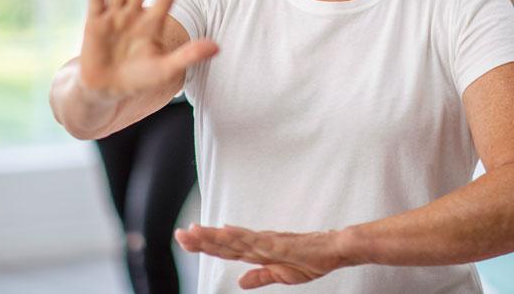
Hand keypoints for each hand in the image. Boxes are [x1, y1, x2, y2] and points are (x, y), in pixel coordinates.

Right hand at [78, 0, 216, 99]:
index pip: (165, 0)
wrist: (107, 91)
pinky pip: (96, 2)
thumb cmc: (139, 79)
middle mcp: (133, 14)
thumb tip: (217, 47)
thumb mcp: (166, 69)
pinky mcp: (94, 23)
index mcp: (152, 23)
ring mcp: (113, 17)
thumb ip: (189, 55)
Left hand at [175, 224, 349, 289]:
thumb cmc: (311, 259)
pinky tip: (223, 233)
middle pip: (225, 242)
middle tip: (180, 234)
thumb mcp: (281, 274)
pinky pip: (253, 240)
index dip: (207, 244)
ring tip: (193, 232)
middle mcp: (258, 243)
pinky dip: (237, 236)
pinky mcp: (276, 243)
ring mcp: (266, 242)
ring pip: (234, 238)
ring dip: (213, 235)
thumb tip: (239, 281)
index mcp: (258, 251)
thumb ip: (260, 276)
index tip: (188, 240)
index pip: (227, 248)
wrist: (333, 250)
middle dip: (201, 239)